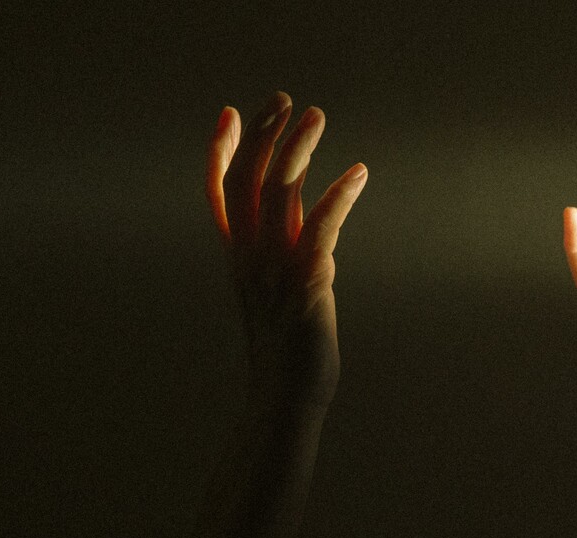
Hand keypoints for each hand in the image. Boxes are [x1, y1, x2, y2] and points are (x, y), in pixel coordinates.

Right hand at [206, 92, 366, 403]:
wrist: (286, 398)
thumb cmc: (289, 349)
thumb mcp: (281, 291)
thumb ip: (289, 251)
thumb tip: (308, 221)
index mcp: (240, 258)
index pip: (219, 193)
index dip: (220, 151)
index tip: (230, 112)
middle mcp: (249, 258)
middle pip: (246, 181)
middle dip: (263, 134)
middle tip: (284, 99)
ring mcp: (275, 270)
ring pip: (278, 194)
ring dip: (297, 150)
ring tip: (316, 115)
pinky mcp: (307, 285)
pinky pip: (320, 230)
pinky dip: (339, 197)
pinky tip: (358, 172)